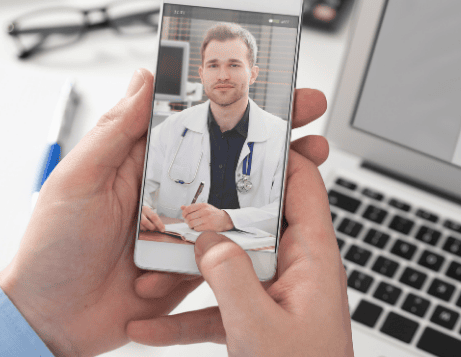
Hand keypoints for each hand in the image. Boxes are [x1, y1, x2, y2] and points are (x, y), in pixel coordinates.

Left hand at [0, 70, 201, 356]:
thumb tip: (142, 81)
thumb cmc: (53, 247)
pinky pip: (211, 257)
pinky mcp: (184, 266)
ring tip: (164, 246)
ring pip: (216, 214)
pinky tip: (156, 276)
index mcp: (131, 165)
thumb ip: (113, 133)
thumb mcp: (79, 180)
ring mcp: (173, 231)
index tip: (230, 98)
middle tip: (216, 182)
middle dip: (220, 174)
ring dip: (200, 228)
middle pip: (208, 171)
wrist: (51, 317)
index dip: (201, 112)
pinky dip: (194, 265)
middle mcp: (157, 194)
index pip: (174, 128)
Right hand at [127, 90, 350, 356]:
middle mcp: (295, 271)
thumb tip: (209, 240)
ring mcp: (273, 295)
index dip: (279, 155)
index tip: (246, 134)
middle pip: (255, 220)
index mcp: (313, 260)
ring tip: (150, 264)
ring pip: (228, 264)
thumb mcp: (259, 327)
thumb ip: (230, 276)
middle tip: (181, 191)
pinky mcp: (255, 320)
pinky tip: (148, 326)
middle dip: (215, 211)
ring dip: (188, 268)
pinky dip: (184, 314)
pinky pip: (216, 306)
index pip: (303, 186)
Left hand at [181, 203, 233, 231]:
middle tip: (188, 222)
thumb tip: (182, 207)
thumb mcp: (204, 207)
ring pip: (192, 224)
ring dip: (190, 226)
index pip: (188, 209)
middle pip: (189, 217)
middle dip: (187, 221)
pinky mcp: (209, 226)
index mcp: (203, 205)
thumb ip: (193, 207)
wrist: (225, 219)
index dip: (184, 213)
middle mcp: (205, 211)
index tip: (184, 216)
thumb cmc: (213, 213)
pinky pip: (197, 228)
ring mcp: (207, 219)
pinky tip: (198, 227)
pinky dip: (195, 229)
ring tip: (192, 225)